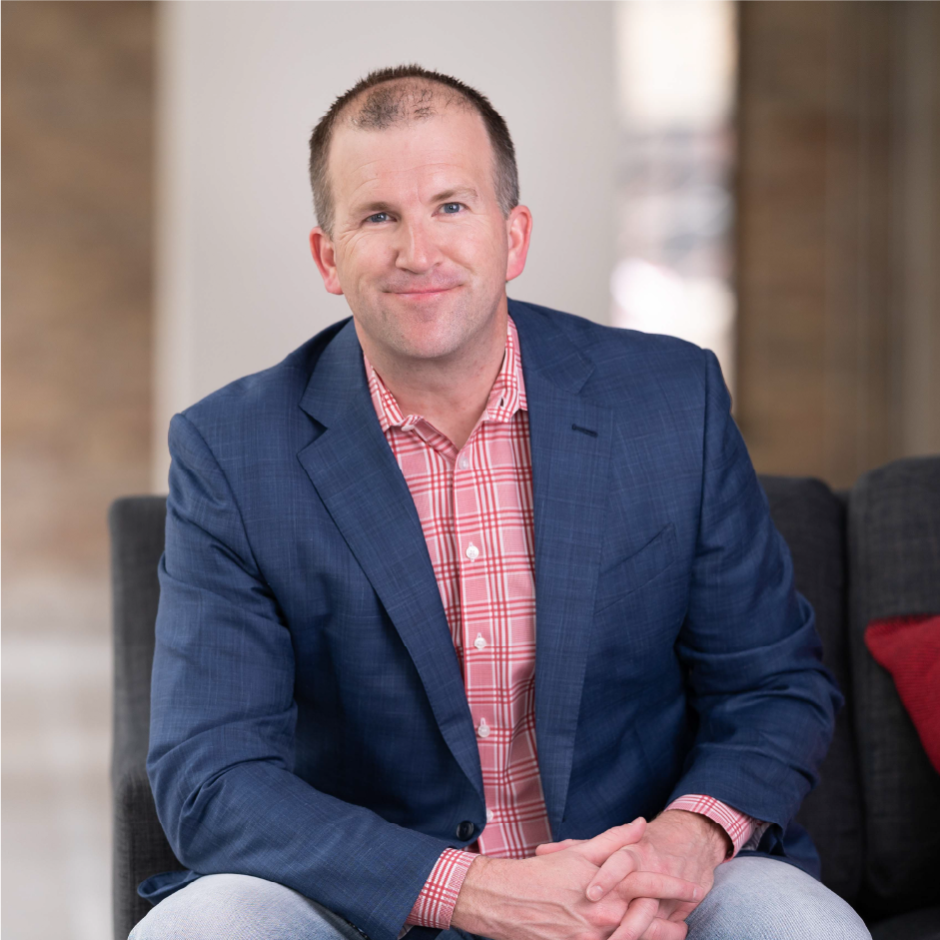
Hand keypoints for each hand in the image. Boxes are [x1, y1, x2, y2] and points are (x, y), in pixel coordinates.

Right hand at [450, 818, 703, 939]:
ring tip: (671, 936)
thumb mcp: (577, 852)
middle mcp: (604, 916)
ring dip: (656, 939)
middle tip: (685, 921)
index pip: (650, 885)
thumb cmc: (541, 874)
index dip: (674, 886)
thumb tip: (640, 824)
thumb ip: (613, 839)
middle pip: (650, 922)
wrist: (504, 901)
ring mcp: (593, 939)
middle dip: (671, 923)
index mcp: (606, 887)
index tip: (692, 887)